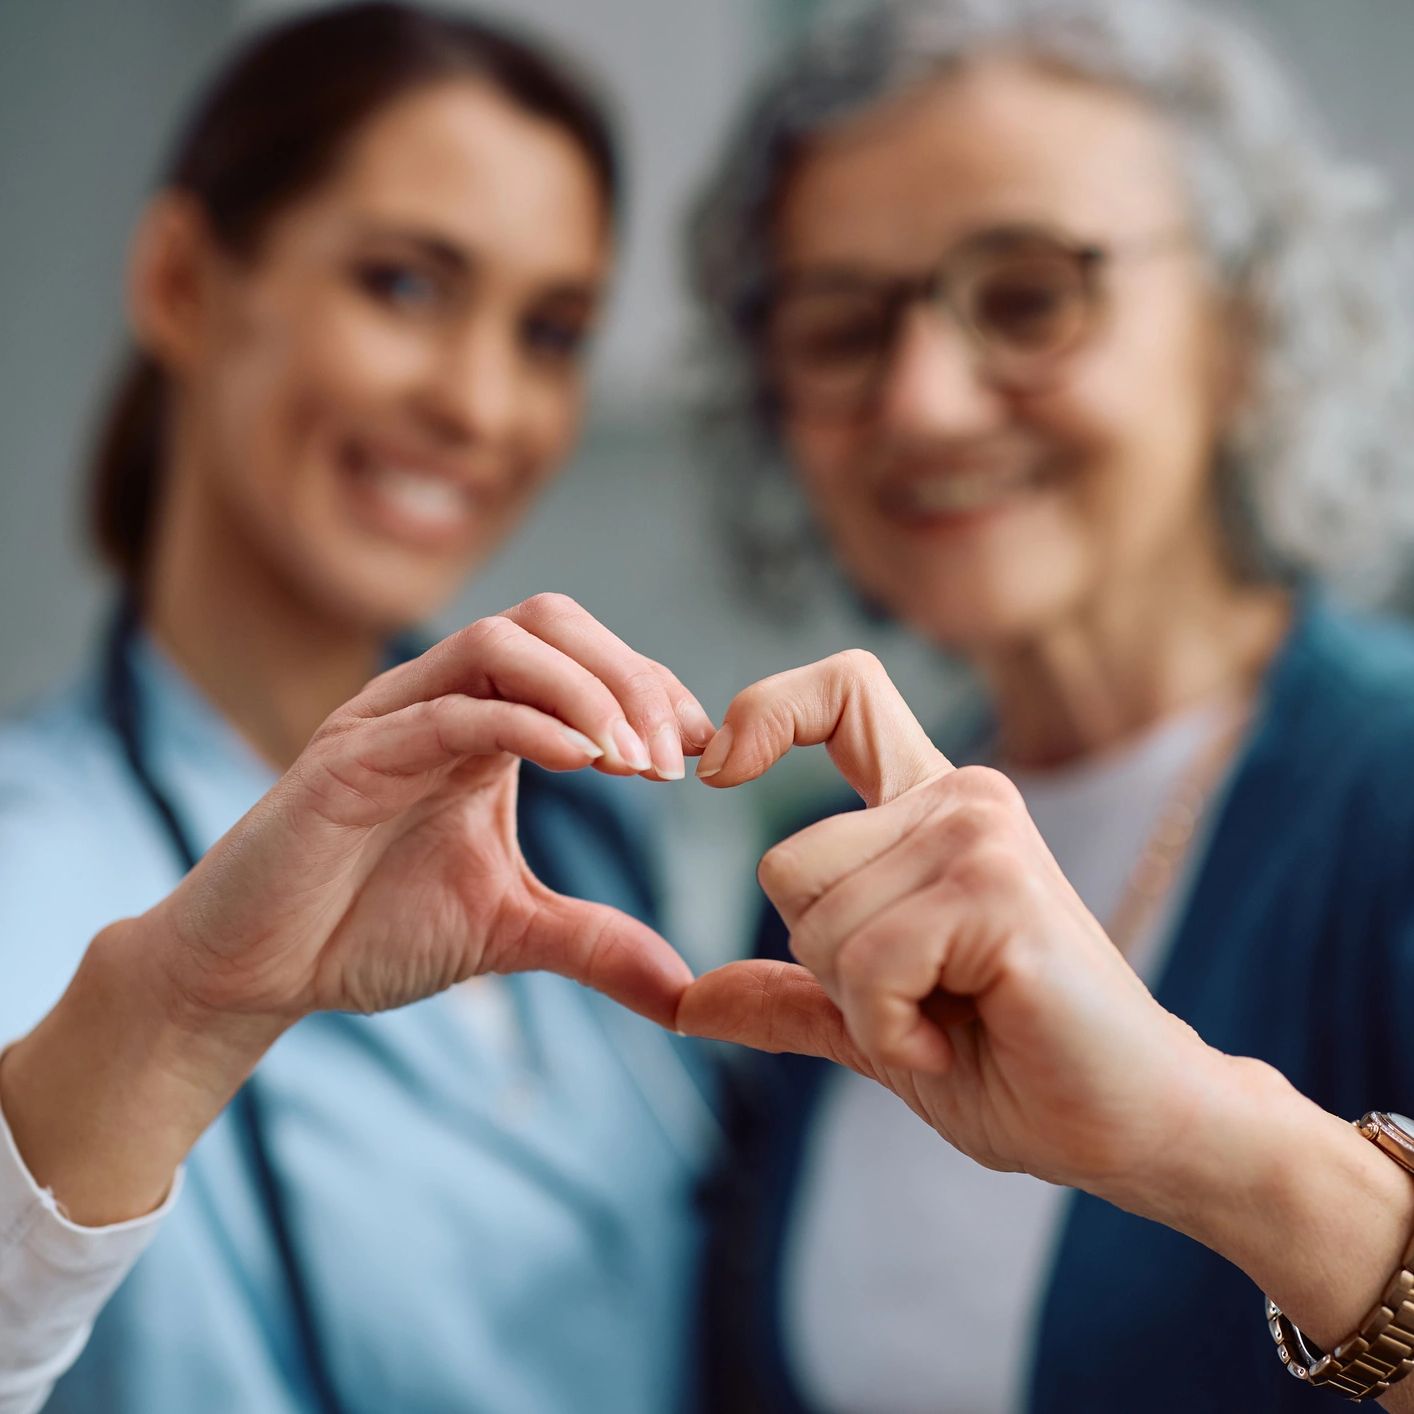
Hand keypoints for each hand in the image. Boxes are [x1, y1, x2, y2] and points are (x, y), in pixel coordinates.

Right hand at [152, 593, 713, 1031]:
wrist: (256, 972)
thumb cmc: (370, 930)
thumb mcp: (510, 931)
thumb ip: (595, 943)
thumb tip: (685, 990)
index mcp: (483, 725)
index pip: (583, 661)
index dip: (652, 689)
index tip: (705, 751)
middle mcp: (441, 701)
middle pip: (550, 622)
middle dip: (629, 675)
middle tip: (677, 754)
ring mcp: (393, 718)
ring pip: (503, 642)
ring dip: (588, 691)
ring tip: (639, 764)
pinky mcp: (350, 755)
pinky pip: (451, 709)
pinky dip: (527, 722)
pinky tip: (582, 762)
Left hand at [680, 650, 1227, 1209]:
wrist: (1128, 1127)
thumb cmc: (1014, 1065)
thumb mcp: (873, 1023)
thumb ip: (787, 994)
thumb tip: (681, 1001)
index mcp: (930, 810)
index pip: (842, 693)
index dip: (767, 710)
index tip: (720, 768)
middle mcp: (959, 800)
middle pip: (787, 865)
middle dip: (827, 964)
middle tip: (923, 1000)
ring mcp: (982, 835)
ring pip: (818, 923)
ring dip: (866, 1008)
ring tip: (950, 1020)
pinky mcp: (999, 891)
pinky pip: (869, 966)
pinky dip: (893, 1033)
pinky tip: (961, 1040)